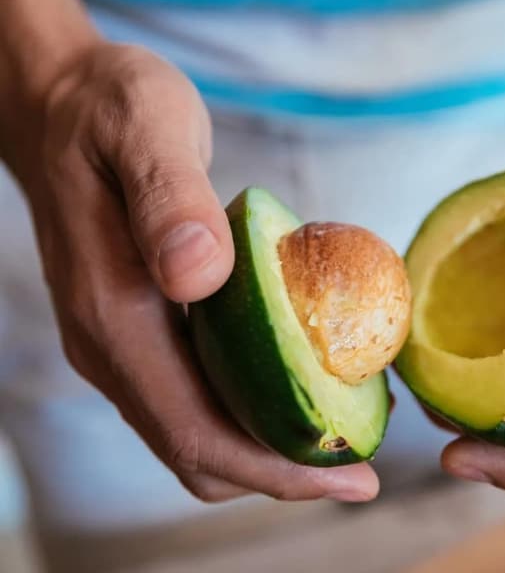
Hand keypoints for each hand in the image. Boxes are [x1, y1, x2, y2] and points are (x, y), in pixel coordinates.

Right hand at [5, 42, 377, 502]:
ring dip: (270, 448)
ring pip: (198, 434)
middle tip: (363, 469)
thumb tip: (198, 276)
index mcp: (113, 314)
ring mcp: (122, 346)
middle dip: (283, 474)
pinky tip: (302, 384)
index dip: (277, 469)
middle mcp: (111, 347)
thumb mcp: (147, 127)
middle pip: (199, 453)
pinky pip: (198, 398)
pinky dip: (252, 411)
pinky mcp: (140, 332)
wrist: (61, 106)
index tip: (353, 478)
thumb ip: (172, 199)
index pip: (196, 431)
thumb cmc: (110, 108)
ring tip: (344, 431)